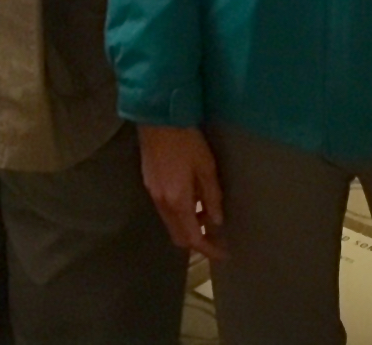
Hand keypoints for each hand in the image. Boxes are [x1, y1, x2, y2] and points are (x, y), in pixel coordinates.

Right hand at [137, 124, 227, 260]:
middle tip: (216, 238)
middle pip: (178, 236)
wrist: (158, 118)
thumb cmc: (187, 141)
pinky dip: (179, 214)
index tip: (223, 253)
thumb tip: (216, 221)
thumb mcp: (206, 168)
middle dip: (197, 242)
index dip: (209, 249)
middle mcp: (162, 204)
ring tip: (207, 217)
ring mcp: (152, 194)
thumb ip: (212, 198)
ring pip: (171, 224)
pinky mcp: (149, 184)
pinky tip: (192, 201)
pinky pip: (165, 211)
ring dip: (188, 227)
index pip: (193, 238)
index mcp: (177, 202)